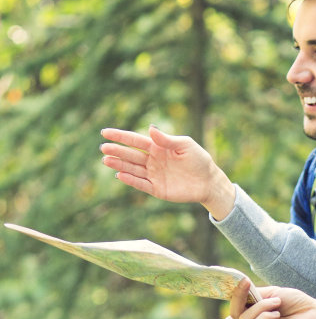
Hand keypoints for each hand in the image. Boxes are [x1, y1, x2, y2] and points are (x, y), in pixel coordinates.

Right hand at [99, 125, 236, 217]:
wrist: (209, 182)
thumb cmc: (199, 160)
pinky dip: (131, 180)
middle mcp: (153, 161)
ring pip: (133, 169)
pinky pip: (141, 184)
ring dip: (119, 165)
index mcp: (158, 147)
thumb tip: (150, 129)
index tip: (105, 132)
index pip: (135, 140)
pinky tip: (120, 175)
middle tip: (103, 148)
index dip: (121, 136)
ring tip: (106, 160)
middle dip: (117, 151)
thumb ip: (167, 139)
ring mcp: (154, 175)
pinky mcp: (157, 189)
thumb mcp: (185, 145)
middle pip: (131, 155)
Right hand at [230, 280, 315, 318]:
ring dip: (260, 307)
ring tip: (277, 303)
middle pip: (234, 314)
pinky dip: (264, 318)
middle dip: (240, 298)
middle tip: (248, 284)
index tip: (241, 280)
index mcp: (254, 314)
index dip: (235, 294)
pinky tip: (277, 314)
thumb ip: (254, 295)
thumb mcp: (272, 294)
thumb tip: (237, 290)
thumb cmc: (296, 304)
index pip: (236, 306)